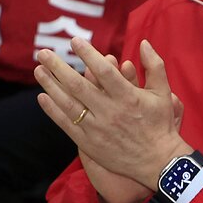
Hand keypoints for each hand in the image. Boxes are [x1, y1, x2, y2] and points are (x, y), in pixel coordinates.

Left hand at [34, 38, 190, 191]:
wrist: (157, 161)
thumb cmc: (160, 123)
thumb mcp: (164, 92)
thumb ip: (154, 66)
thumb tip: (143, 43)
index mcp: (129, 97)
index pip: (104, 72)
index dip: (88, 55)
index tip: (74, 41)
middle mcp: (110, 111)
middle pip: (78, 86)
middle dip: (58, 67)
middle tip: (43, 53)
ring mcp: (97, 128)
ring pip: (68, 103)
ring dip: (50, 85)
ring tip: (38, 70)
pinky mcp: (88, 142)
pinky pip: (66, 123)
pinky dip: (52, 110)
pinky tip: (42, 97)